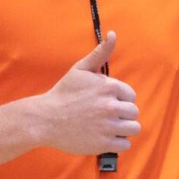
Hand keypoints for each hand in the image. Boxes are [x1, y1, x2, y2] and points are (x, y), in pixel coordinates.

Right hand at [37, 33, 138, 155]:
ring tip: (109, 127)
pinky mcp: (103, 143)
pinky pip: (125, 144)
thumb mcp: (81, 69)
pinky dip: (118, 143)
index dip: (120, 99)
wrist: (45, 119)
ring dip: (124, 129)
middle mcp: (111, 106)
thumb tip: (114, 34)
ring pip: (134, 128)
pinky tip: (106, 138)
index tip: (107, 103)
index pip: (131, 96)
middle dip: (122, 114)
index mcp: (109, 87)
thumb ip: (100, 53)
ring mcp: (108, 126)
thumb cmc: (63, 93)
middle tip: (106, 116)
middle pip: (133, 113)